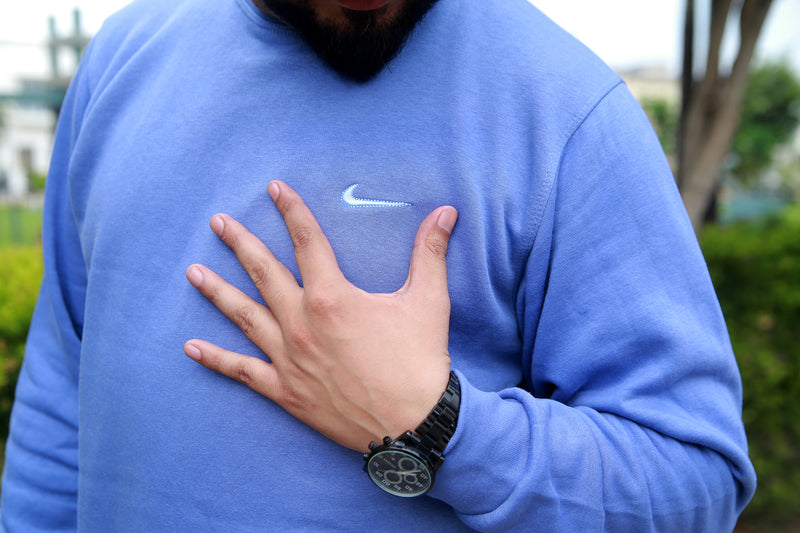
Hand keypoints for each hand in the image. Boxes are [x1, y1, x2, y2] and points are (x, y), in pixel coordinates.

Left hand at [183, 181, 457, 451]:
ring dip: (217, 292)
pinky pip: (242, 371)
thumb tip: (447, 212)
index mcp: (332, 297)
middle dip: (239, 243)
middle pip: (263, 273)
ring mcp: (289, 358)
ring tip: (193, 272)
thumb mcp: (429, 301)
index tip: (274, 189)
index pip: (308, 241)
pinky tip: (191, 347)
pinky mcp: (285, 390)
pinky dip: (216, 359)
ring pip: (244, 316)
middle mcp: (301, 323)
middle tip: (217, 223)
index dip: (291, 211)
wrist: (414, 425)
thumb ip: (431, 252)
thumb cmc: (420, 361)